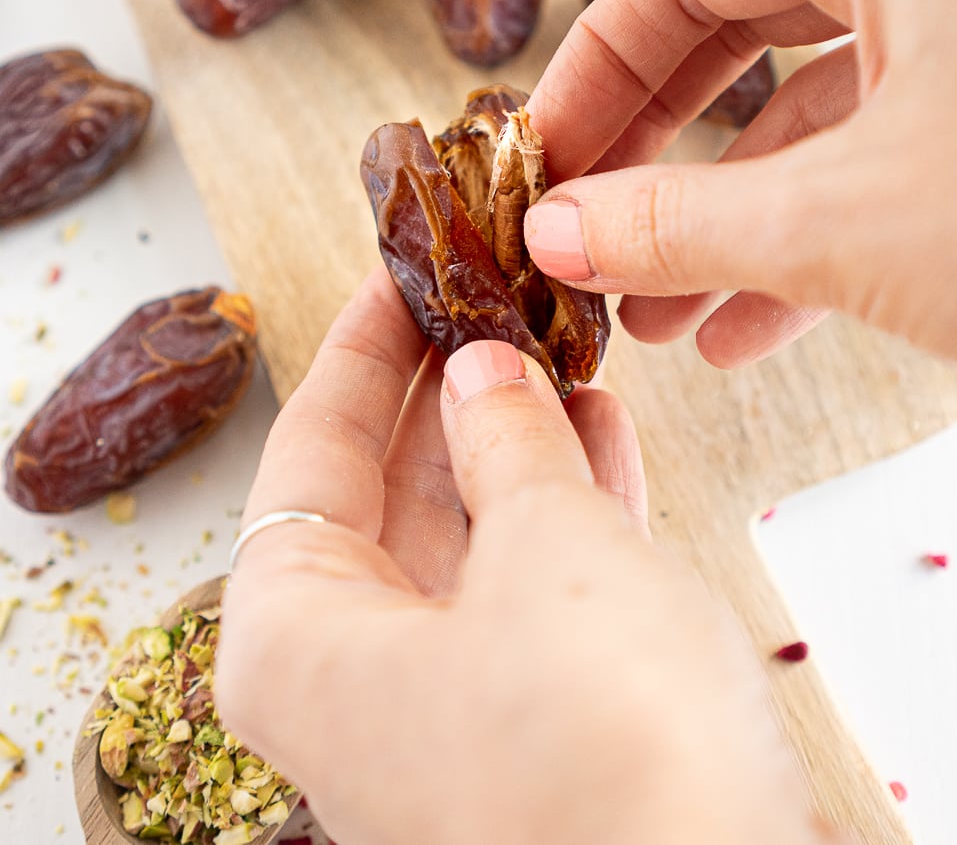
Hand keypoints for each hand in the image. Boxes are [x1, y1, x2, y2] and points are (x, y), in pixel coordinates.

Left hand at [216, 268, 835, 844]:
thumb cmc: (598, 744)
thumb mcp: (547, 550)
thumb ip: (509, 446)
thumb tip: (485, 372)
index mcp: (299, 642)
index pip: (310, 454)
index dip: (362, 350)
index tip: (402, 268)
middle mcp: (354, 684)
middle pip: (386, 495)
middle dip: (450, 390)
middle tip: (493, 294)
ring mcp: (442, 715)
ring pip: (468, 540)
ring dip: (517, 441)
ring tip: (558, 345)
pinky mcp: (529, 735)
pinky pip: (528, 594)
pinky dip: (563, 510)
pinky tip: (602, 431)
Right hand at [525, 0, 956, 371]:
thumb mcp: (848, 223)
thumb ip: (677, 222)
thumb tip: (555, 231)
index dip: (593, 65)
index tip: (537, 156)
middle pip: (740, 28)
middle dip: (653, 144)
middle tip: (576, 225)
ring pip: (810, 107)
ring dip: (719, 212)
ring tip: (643, 311)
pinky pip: (881, 158)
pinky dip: (803, 238)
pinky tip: (739, 329)